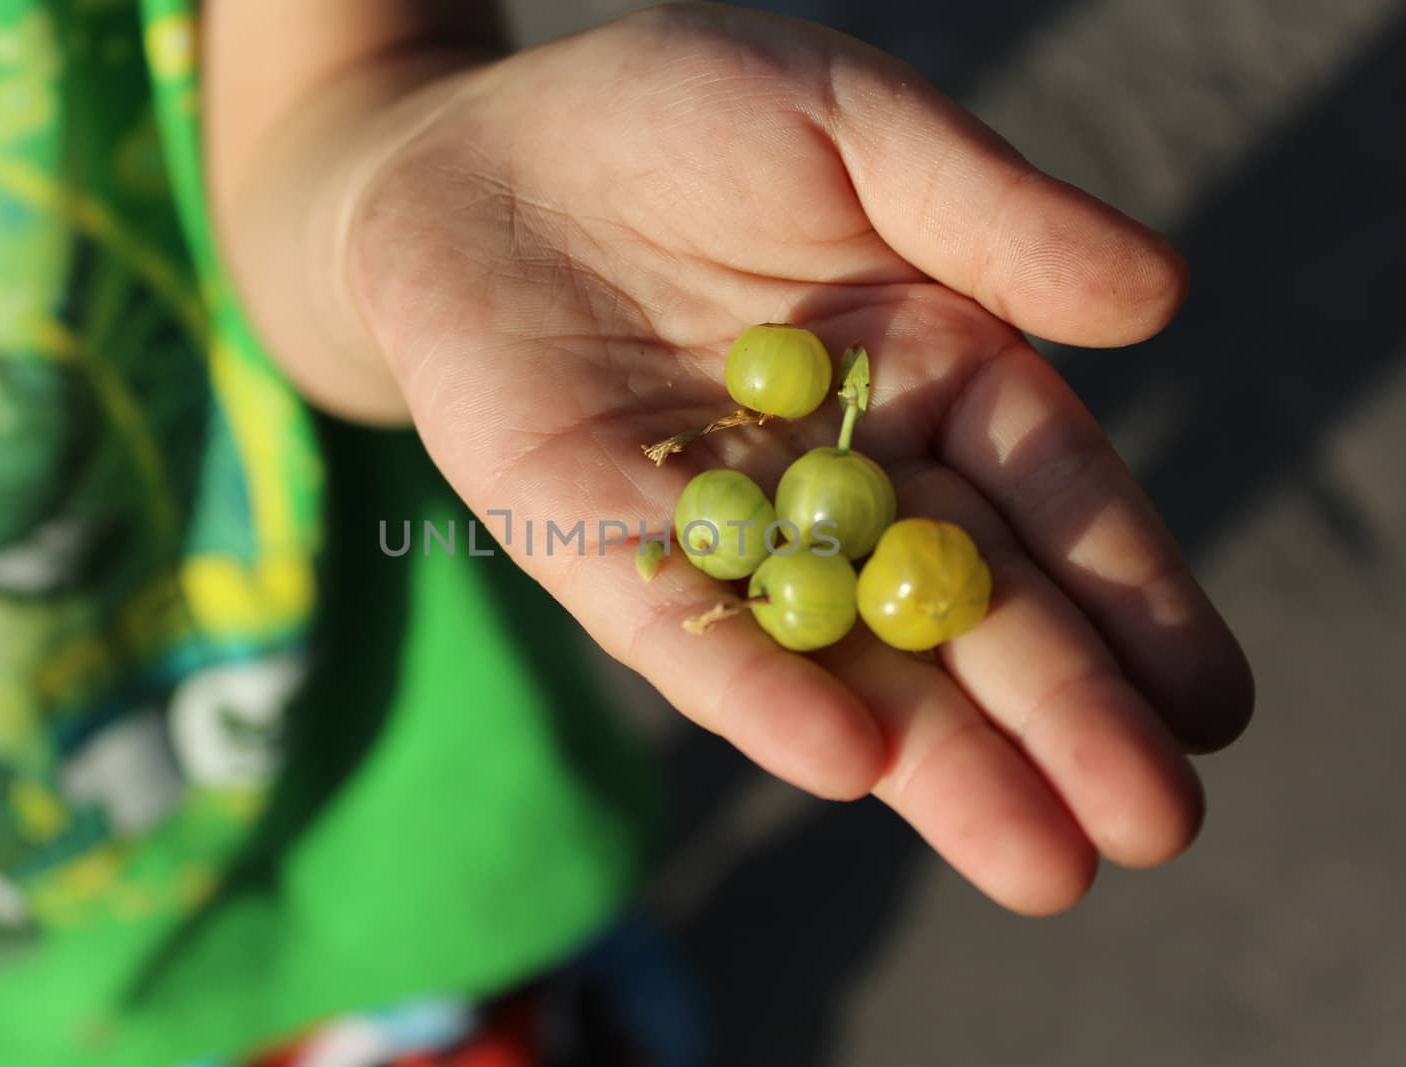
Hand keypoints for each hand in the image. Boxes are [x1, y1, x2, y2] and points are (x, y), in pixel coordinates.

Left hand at [341, 4, 1252, 913]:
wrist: (471, 150)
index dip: (1130, 595)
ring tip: (1041, 862)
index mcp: (929, 379)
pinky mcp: (590, 539)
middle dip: (1058, 715)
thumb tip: (1161, 300)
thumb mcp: (851, 123)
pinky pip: (681, 625)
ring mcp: (717, 524)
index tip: (1209, 702)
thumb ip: (990, 215)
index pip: (1047, 498)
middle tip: (1153, 825)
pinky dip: (756, 690)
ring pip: (841, 651)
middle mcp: (836, 476)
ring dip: (937, 757)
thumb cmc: (674, 115)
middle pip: (961, 605)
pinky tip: (846, 760)